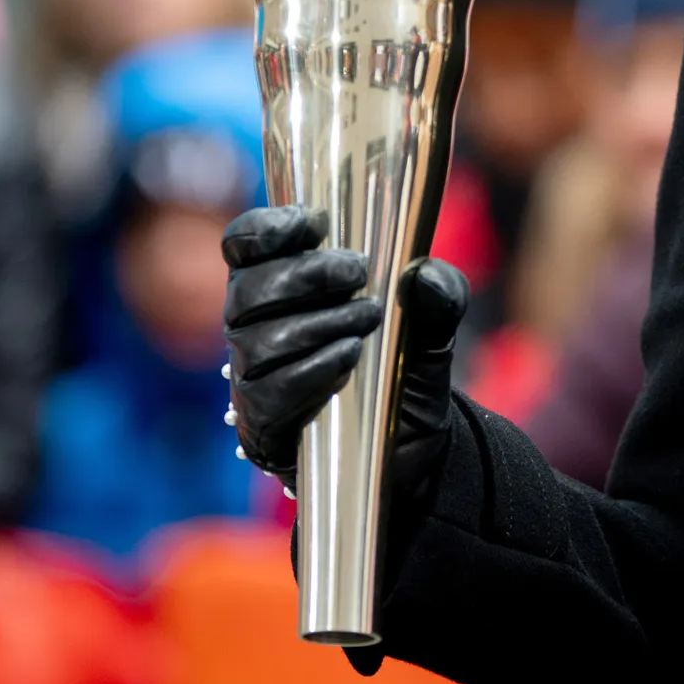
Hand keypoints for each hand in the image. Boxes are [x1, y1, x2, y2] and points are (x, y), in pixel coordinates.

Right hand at [222, 209, 467, 503]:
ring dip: (316, 322)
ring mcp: (252, 380)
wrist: (409, 462)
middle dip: (304, 273)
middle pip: (246, 289)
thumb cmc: (403, 385)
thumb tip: (427, 276)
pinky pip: (271, 390)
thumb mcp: (432, 337)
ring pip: (257, 340)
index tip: (314, 222)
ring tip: (367, 319)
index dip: (264, 228)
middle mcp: (255, 331)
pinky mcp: (262, 426)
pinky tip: (348, 357)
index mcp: (282, 292)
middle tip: (357, 272)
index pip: (243, 246)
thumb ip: (440, 301)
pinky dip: (312, 367)